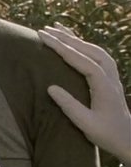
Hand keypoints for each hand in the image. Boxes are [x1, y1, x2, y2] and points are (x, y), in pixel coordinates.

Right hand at [39, 24, 130, 165]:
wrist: (128, 138)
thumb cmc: (106, 133)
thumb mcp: (85, 123)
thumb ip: (68, 105)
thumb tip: (50, 87)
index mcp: (103, 85)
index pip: (81, 60)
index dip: (62, 48)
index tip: (44, 38)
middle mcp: (109, 76)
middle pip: (88, 50)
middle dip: (66, 38)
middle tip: (44, 30)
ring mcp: (112, 75)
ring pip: (94, 49)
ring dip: (75, 38)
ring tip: (57, 29)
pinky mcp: (109, 77)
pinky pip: (97, 55)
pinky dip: (83, 45)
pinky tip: (73, 42)